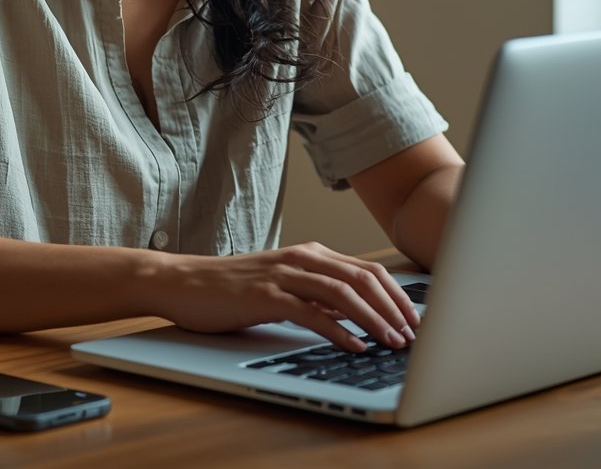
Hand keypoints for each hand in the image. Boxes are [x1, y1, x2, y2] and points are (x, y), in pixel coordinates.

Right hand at [149, 242, 420, 350]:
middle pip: (362, 278)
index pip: (366, 270)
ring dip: (374, 319)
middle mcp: (300, 258)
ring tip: (392, 342)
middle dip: (394, 307)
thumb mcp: (282, 287)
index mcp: (309, 254)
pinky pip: (310, 312)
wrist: (185, 282)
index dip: (396, 295)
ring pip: (342, 292)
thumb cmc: (232, 288)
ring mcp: (282, 274)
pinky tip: (354, 346)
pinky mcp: (265, 295)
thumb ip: (316, 295)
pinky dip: (337, 330)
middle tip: (414, 334)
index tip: (415, 319)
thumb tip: (354, 315)